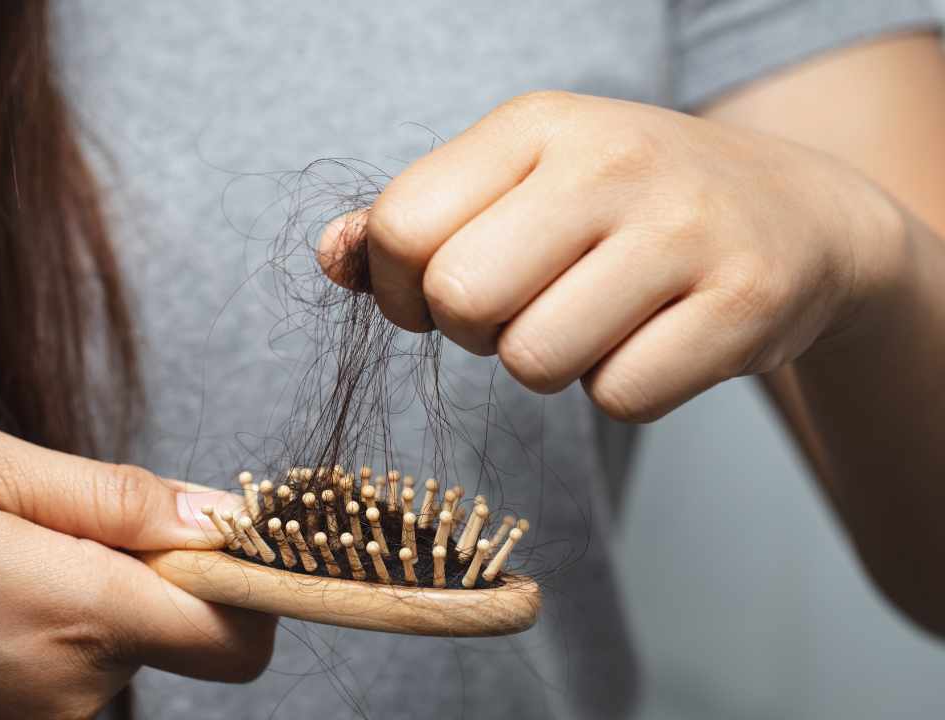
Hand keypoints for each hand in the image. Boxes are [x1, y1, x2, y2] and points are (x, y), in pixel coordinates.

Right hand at [0, 427, 273, 717]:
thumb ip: (113, 495)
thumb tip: (214, 514)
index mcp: (78, 613)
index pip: (237, 633)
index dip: (251, 578)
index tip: (221, 530)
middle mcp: (76, 688)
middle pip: (186, 630)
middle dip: (158, 571)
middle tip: (69, 522)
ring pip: (129, 644)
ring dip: (101, 592)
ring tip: (8, 553)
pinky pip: (81, 667)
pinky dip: (65, 623)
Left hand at [321, 91, 904, 420]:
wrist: (796, 215)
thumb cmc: (625, 206)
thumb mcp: (520, 182)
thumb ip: (414, 219)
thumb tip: (330, 258)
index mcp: (536, 124)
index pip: (402, 226)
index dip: (400, 288)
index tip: (439, 293)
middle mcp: (610, 161)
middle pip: (460, 300)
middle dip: (474, 331)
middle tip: (523, 309)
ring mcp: (684, 229)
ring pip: (535, 362)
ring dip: (549, 364)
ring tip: (595, 318)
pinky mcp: (744, 302)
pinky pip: (620, 398)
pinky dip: (624, 388)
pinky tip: (656, 338)